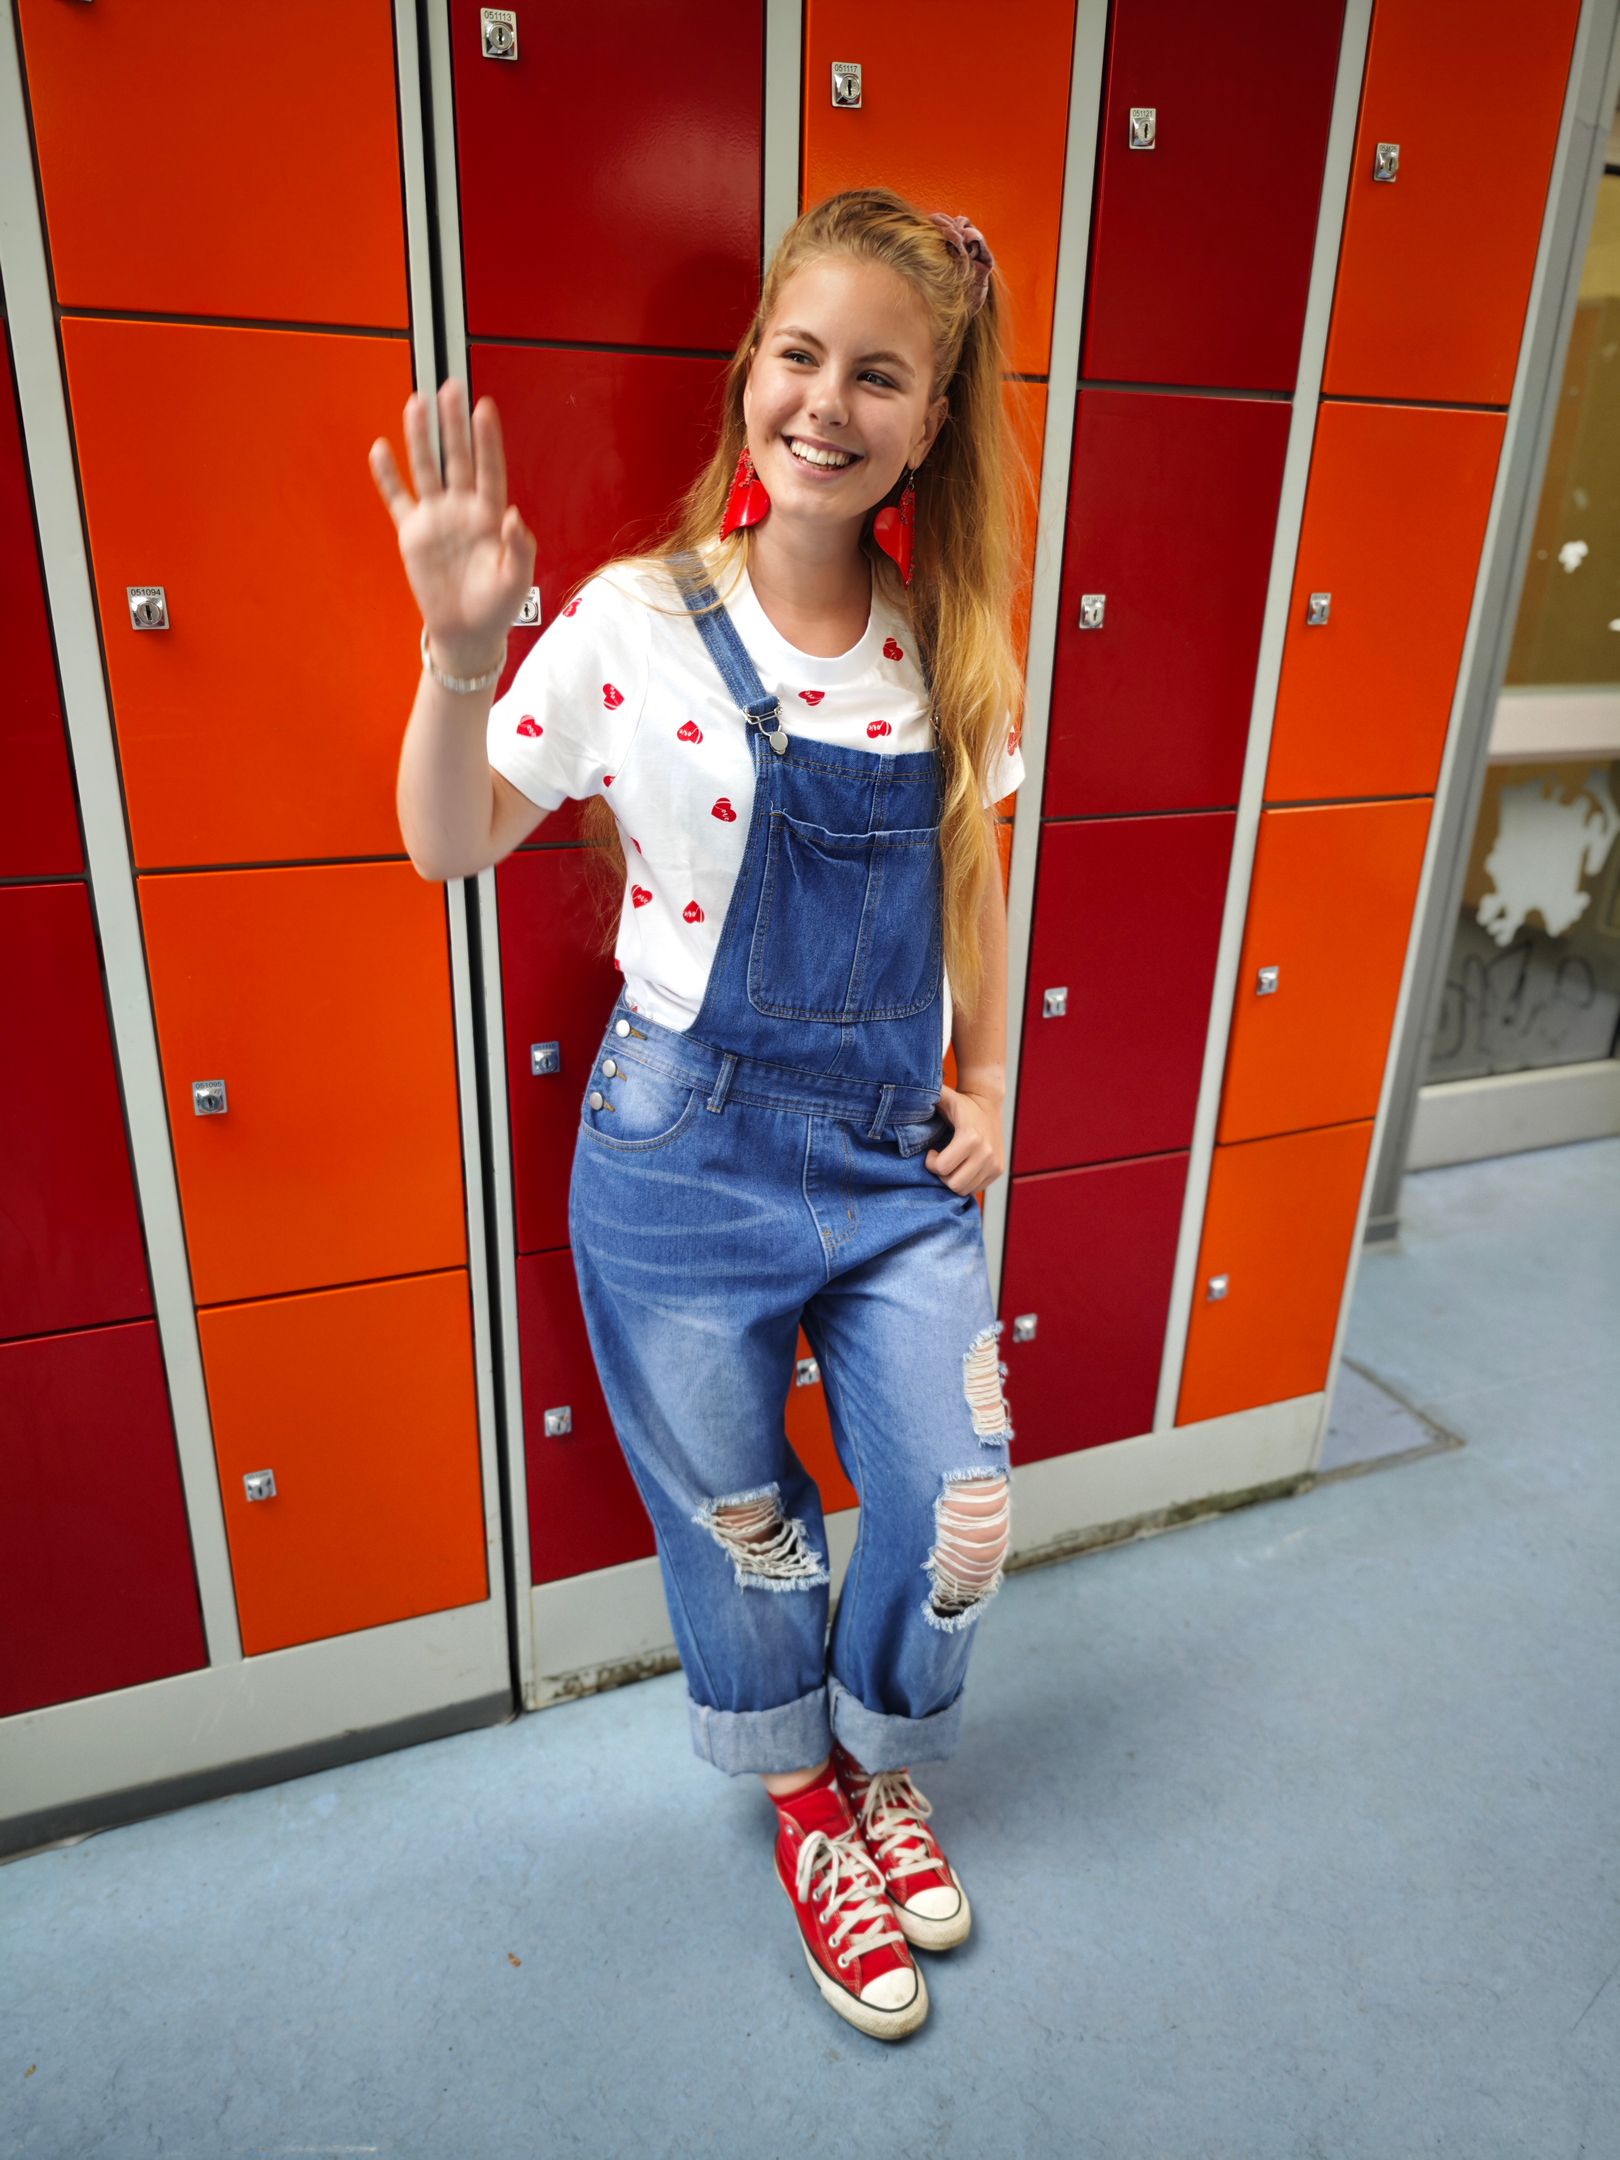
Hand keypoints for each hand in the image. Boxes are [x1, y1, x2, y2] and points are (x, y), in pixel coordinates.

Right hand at [367, 378, 535, 670]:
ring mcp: (436, 518)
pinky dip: (387, 477)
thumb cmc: (497, 606)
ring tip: (416, 405)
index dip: (487, 440)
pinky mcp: (412, 534)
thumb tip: (512, 515)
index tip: (484, 409)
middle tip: (449, 390)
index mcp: (490, 516)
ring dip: (421, 438)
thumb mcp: (517, 580)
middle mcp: (462, 509)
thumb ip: (519, 548)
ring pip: (427, 469)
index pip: (490, 469)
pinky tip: (381, 450)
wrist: (468, 632)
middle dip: (453, 425)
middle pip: (457, 458)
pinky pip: (397, 499)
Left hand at [924, 1081, 1005, 1194]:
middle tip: (940, 1161)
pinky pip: (976, 1188)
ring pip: (965, 1189)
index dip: (931, 1163)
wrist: (988, 1103)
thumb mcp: (944, 1098)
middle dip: (942, 1176)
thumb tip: (906, 1095)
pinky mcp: (999, 1170)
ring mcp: (994, 1163)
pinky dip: (966, 1182)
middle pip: (954, 1184)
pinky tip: (962, 1167)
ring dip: (953, 1180)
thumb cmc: (960, 1104)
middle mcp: (986, 1152)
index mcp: (970, 1137)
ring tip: (951, 1164)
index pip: (942, 1167)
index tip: (932, 1152)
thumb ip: (926, 1097)